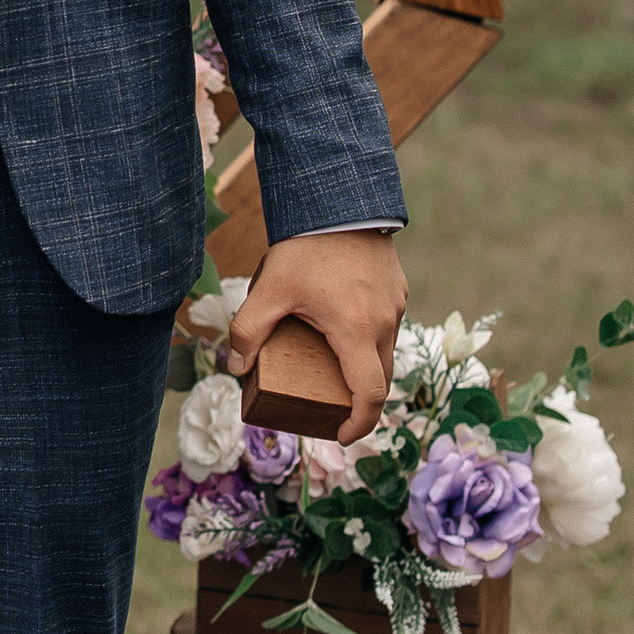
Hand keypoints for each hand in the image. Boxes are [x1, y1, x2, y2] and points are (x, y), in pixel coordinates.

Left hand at [227, 231, 407, 447]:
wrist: (340, 198)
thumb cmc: (306, 246)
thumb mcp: (270, 289)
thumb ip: (249, 330)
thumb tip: (236, 365)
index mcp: (356, 331)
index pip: (370, 395)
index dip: (358, 424)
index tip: (340, 435)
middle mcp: (384, 322)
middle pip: (380, 378)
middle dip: (358, 400)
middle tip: (330, 407)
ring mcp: (395, 304)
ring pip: (385, 351)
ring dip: (364, 367)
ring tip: (331, 367)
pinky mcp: (397, 288)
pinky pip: (387, 326)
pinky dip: (369, 339)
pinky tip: (341, 328)